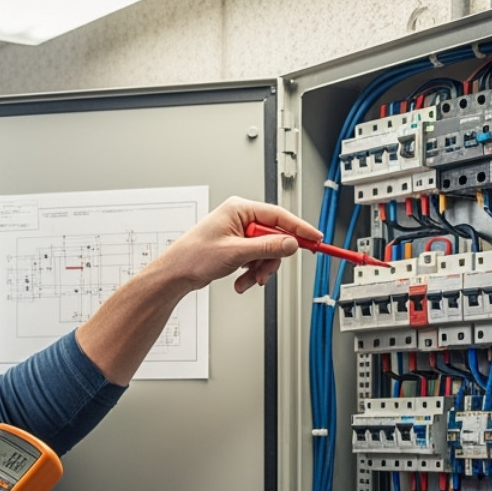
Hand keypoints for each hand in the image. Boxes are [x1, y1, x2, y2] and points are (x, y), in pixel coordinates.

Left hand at [158, 196, 322, 293]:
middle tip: (266, 272)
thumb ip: (267, 247)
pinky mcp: (236, 247)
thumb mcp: (236, 252)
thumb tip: (291, 243)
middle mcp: (240, 218)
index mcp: (240, 209)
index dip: (299, 228)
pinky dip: (251, 273)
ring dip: (260, 269)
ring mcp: (238, 233)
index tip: (315, 238)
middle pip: (274, 237)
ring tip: (248, 280)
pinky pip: (255, 259)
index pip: (278, 215)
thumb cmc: (194, 256)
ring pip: (266, 252)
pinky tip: (240, 281)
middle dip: (270, 259)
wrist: (176, 274)